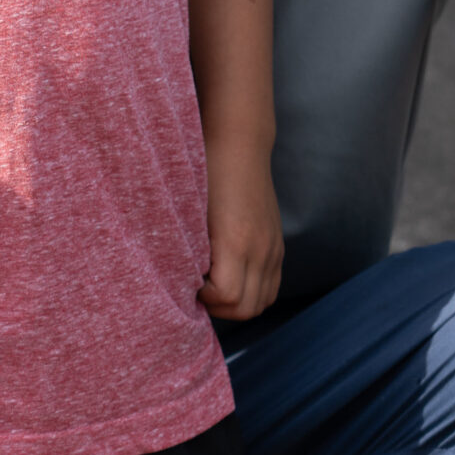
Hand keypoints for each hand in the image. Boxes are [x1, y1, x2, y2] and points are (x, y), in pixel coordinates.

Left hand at [198, 158, 282, 321]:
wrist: (239, 145)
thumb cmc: (205, 174)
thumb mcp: (189, 213)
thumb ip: (187, 250)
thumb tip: (177, 282)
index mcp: (236, 241)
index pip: (227, 297)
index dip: (204, 298)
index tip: (187, 280)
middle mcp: (261, 249)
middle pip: (247, 309)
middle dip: (219, 308)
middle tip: (197, 288)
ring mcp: (273, 248)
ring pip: (262, 302)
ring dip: (237, 304)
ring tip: (214, 286)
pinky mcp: (278, 245)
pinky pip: (272, 286)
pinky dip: (253, 292)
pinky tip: (232, 277)